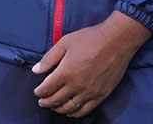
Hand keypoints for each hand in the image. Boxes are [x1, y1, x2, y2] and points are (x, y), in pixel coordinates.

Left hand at [32, 11, 150, 117]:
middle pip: (55, 101)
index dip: (39, 92)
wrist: (116, 41)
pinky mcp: (101, 95)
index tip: (37, 92)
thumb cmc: (91, 38)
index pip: (46, 89)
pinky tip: (71, 111)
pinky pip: (85, 110)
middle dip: (46, 102)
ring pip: (69, 108)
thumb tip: (36, 70)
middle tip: (42, 101)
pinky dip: (75, 113)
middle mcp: (76, 85)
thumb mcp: (65, 42)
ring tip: (54, 106)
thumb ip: (49, 58)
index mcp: (65, 72)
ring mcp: (89, 92)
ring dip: (58, 109)